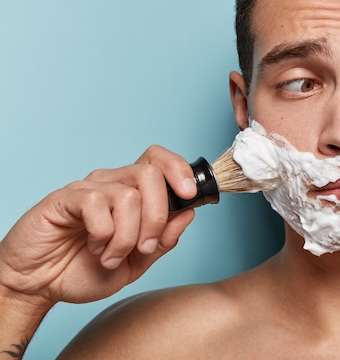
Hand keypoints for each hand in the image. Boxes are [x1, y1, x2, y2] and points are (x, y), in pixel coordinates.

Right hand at [0, 145, 196, 305]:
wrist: (41, 286)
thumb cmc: (85, 270)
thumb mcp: (137, 263)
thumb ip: (164, 239)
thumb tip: (189, 213)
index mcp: (132, 193)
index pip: (159, 161)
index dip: (179, 170)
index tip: (191, 196)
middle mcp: (111, 183)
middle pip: (151, 174)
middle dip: (157, 216)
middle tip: (146, 247)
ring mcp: (87, 188)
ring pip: (129, 195)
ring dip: (127, 236)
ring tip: (111, 255)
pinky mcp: (64, 198)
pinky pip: (96, 204)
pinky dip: (103, 234)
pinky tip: (95, 248)